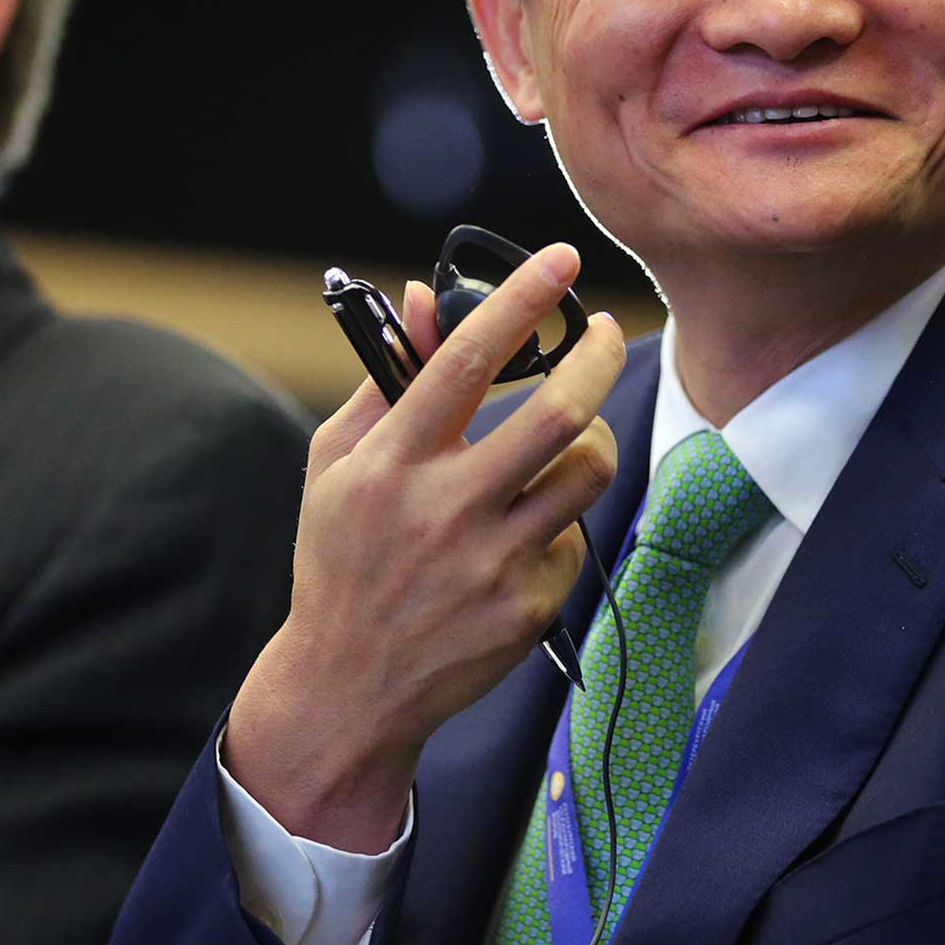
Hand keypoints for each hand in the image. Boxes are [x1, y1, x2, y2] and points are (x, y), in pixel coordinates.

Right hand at [225, 242, 625, 850]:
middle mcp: (443, 508)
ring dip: (592, 439)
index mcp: (390, 463)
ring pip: (587, 469)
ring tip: (569, 437)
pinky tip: (522, 536)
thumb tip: (422, 296)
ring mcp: (491, 560)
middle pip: (558, 413)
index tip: (560, 258)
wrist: (348, 686)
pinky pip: (574, 533)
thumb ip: (387, 375)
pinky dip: (559, 520)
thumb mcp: (338, 461)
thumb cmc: (343, 555)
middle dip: (598, 356)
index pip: (463, 361)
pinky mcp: (529, 605)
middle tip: (606, 331)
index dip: (518, 300)